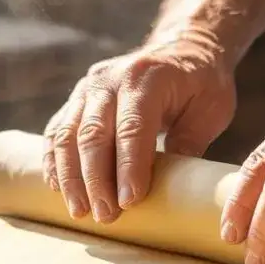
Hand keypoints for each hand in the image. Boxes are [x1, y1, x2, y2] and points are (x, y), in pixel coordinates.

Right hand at [44, 41, 235, 222]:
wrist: (182, 47)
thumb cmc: (202, 84)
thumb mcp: (210, 110)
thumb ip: (190, 145)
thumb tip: (172, 190)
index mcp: (147, 78)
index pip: (133, 128)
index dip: (129, 167)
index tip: (129, 203)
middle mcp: (110, 79)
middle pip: (94, 134)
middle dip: (96, 180)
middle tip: (105, 216)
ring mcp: (88, 88)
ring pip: (68, 135)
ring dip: (71, 177)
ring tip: (80, 211)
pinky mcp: (75, 99)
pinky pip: (56, 132)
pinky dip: (54, 162)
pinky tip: (58, 189)